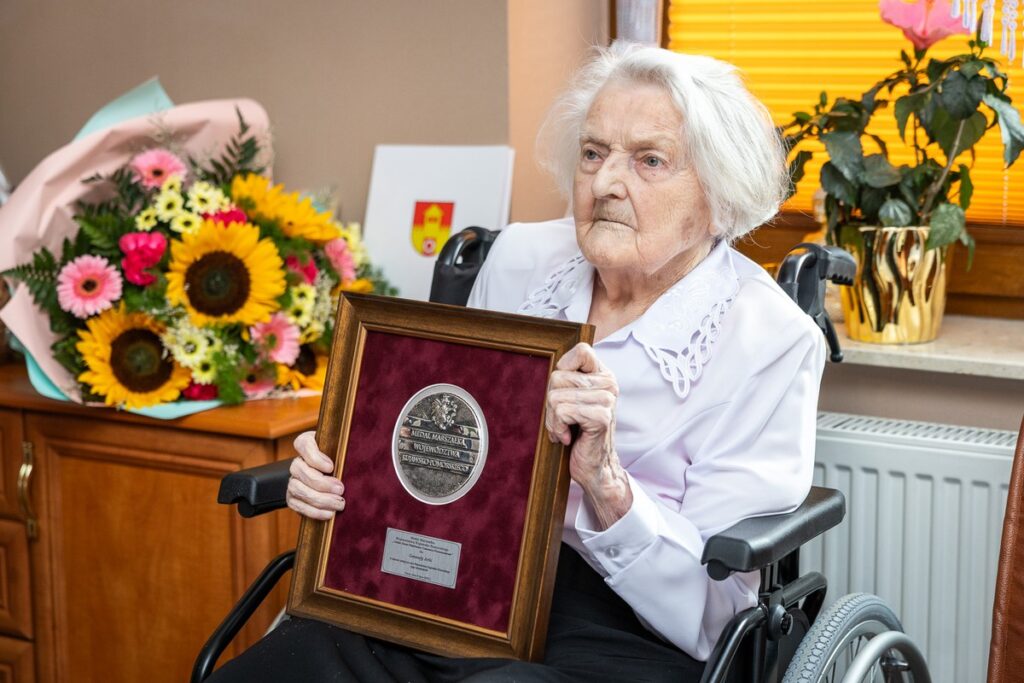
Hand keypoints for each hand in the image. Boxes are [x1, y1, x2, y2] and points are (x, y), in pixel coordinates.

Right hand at [286, 431, 345, 520]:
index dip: (315, 457)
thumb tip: (362, 457)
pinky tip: (329, 514)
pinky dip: (314, 511)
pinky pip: (298, 506)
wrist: (336, 482)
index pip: (303, 444)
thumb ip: (346, 452)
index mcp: (308, 444)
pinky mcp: (293, 498)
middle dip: (321, 483)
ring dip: (319, 499)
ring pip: (297, 489)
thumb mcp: (345, 453)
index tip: (331, 467)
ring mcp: (293, 481)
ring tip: (339, 504)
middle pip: (299, 469)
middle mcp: (297, 462)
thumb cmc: (344, 463)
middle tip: (341, 489)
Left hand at [545, 343, 631, 527]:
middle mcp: (609, 384)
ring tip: (565, 430)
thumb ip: (567, 380)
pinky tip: (569, 437)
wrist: (595, 468)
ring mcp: (607, 400)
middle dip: (550, 403)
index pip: (581, 351)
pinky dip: (557, 428)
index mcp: (603, 375)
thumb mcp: (572, 400)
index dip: (563, 368)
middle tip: (562, 420)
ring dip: (552, 419)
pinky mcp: (601, 417)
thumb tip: (552, 369)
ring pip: (555, 396)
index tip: (565, 391)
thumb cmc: (579, 434)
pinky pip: (561, 411)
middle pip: (557, 377)